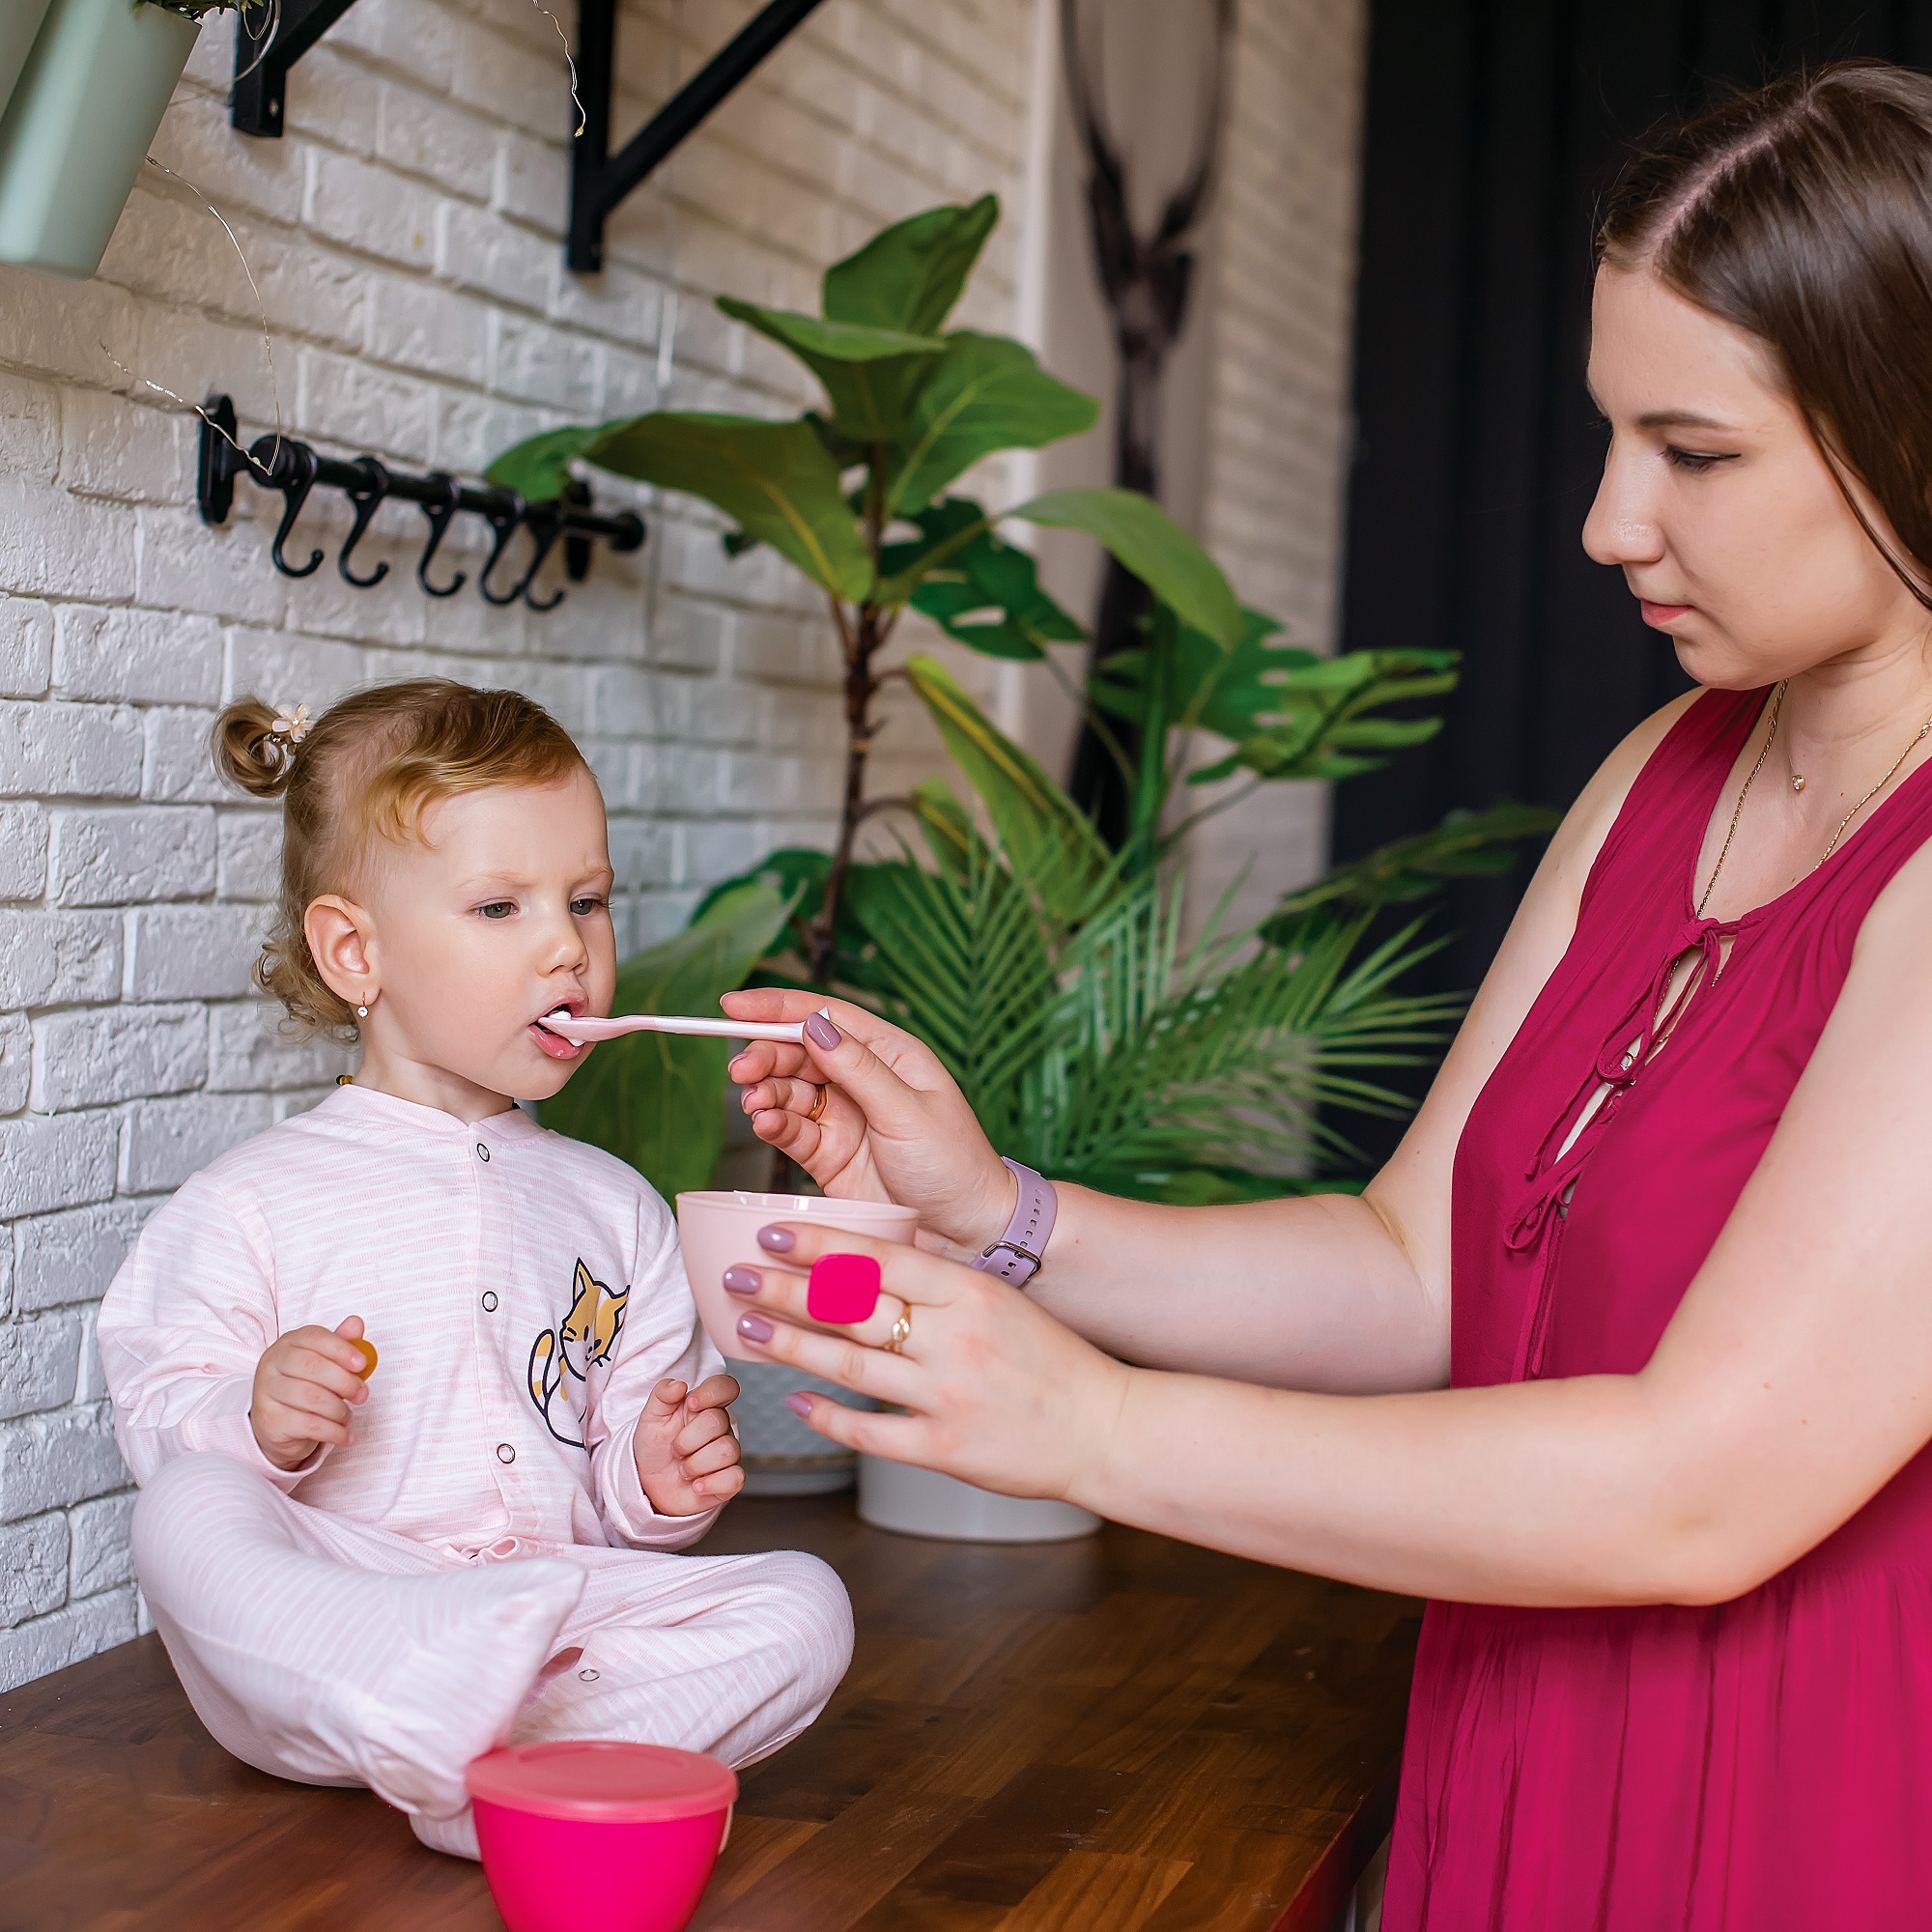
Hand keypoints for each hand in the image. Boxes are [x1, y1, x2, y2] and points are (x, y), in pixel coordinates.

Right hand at [251, 1316, 370, 1470]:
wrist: (277, 1424)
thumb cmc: (306, 1386)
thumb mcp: (324, 1362)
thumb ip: (341, 1344)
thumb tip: (356, 1323)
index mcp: (288, 1343)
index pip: (315, 1337)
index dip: (342, 1349)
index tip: (362, 1364)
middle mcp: (272, 1364)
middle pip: (312, 1367)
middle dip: (345, 1382)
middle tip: (362, 1395)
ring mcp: (266, 1392)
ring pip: (311, 1397)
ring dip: (339, 1410)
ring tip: (348, 1415)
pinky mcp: (269, 1420)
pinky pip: (308, 1425)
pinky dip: (334, 1431)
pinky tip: (345, 1434)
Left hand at [632, 1374, 744, 1514]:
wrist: (651, 1486)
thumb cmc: (656, 1449)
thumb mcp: (651, 1419)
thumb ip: (662, 1395)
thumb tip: (679, 1384)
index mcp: (705, 1407)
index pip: (726, 1387)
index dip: (712, 1392)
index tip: (690, 1404)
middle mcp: (721, 1428)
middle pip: (718, 1421)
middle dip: (687, 1439)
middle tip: (675, 1449)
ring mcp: (728, 1454)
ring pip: (727, 1451)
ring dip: (695, 1464)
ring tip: (683, 1470)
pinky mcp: (730, 1481)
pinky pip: (735, 1478)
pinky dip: (711, 1483)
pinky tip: (696, 1485)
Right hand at [722, 990, 1015, 1257]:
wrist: (964, 1232)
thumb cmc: (954, 1164)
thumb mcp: (907, 1110)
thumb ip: (858, 1068)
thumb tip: (814, 1024)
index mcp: (890, 1054)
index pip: (825, 1016)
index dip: (777, 1007)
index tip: (732, 1006)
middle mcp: (862, 1079)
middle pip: (798, 1051)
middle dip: (765, 1055)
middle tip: (741, 1069)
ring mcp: (843, 1116)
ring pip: (788, 1090)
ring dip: (765, 1091)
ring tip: (753, 1103)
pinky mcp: (828, 1154)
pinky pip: (790, 1130)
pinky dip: (772, 1124)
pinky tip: (765, 1123)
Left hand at [723, 1224, 1129, 1505]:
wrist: (1105, 1426)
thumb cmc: (1052, 1358)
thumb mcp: (1000, 1301)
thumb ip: (939, 1285)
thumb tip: (866, 1262)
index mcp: (968, 1292)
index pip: (877, 1257)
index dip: (817, 1243)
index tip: (769, 1232)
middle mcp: (953, 1340)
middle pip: (850, 1307)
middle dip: (783, 1289)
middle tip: (733, 1276)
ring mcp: (946, 1396)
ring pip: (848, 1365)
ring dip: (789, 1346)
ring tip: (747, 1329)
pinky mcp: (944, 1448)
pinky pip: (870, 1432)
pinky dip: (827, 1416)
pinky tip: (794, 1401)